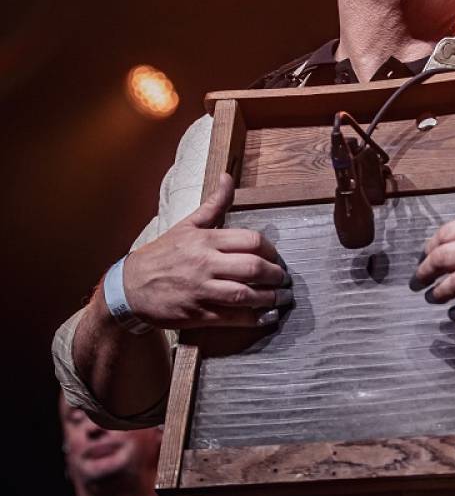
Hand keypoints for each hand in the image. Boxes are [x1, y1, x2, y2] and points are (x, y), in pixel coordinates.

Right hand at [121, 173, 291, 328]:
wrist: (129, 287)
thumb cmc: (162, 254)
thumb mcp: (187, 225)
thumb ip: (214, 204)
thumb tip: (229, 178)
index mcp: (206, 240)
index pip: (251, 241)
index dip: (271, 251)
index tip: (276, 258)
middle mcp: (205, 264)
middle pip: (253, 268)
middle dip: (276, 275)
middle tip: (284, 279)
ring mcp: (201, 291)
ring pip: (245, 295)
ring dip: (270, 298)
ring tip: (282, 297)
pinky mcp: (197, 314)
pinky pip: (232, 318)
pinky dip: (254, 318)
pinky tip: (267, 316)